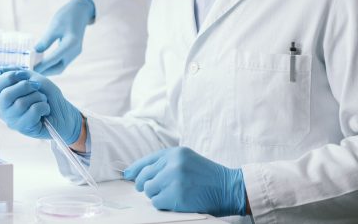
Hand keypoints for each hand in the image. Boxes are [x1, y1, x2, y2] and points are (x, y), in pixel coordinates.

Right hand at [0, 69, 82, 143]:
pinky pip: (33, 111)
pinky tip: (45, 111)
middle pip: (6, 95)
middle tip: (38, 88)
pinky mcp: (24, 129)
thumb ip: (18, 74)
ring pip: (21, 103)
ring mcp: (13, 121)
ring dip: (39, 97)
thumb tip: (0, 70)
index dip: (9, 77)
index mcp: (3, 97)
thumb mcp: (34, 79)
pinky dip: (44, 107)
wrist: (65, 114)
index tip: (25, 76)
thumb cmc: (48, 96)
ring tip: (43, 101)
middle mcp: (4, 110)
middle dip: (26, 87)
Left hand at [33, 0, 95, 75]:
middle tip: (30, 73)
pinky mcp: (73, 52)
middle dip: (45, 72)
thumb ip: (45, 41)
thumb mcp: (54, 26)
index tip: (29, 70)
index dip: (41, 65)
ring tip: (34, 70)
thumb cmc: (67, 15)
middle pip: (58, 68)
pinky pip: (62, 62)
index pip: (53, 59)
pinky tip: (43, 64)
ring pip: (61, 67)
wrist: (81, 11)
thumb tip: (34, 53)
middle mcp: (75, 51)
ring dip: (48, 70)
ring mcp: (75, 53)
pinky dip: (52, 65)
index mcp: (71, 43)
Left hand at [124, 147, 246, 216]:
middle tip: (149, 189)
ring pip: (149, 190)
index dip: (135, 169)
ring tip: (171, 194)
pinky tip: (175, 201)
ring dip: (156, 195)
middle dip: (145, 185)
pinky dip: (163, 204)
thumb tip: (138, 173)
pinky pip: (157, 202)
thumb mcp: (187, 159)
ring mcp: (174, 179)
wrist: (229, 187)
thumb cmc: (208, 176)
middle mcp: (172, 163)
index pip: (146, 161)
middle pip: (144, 177)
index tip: (128, 174)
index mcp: (174, 153)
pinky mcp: (176, 195)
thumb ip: (166, 162)